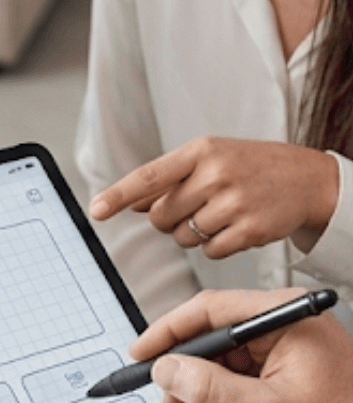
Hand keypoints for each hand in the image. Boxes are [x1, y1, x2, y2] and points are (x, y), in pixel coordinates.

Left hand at [90, 137, 339, 258]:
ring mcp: (235, 202)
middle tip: (194, 207)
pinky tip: (235, 227)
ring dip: (192, 233)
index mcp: (200, 151)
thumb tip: (128, 203)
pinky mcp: (251, 229)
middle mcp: (216, 174)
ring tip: (218, 214)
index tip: (96, 211)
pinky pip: (210, 251)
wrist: (307, 178)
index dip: (118, 195)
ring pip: (183, 237)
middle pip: (161, 216)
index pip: (149, 176)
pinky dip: (216, 245)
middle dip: (168, 219)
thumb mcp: (208, 158)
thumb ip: (167, 179)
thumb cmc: (249, 166)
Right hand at [129, 288, 352, 402]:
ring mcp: (286, 345)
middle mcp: (284, 323)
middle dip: (187, 376)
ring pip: (222, 361)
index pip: (208, 310)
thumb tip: (167, 369)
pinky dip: (223, 400)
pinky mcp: (286, 366)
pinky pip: (239, 376)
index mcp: (284, 316)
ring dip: (204, 394)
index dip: (167, 333)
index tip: (142, 355)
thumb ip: (211, 388)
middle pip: (212, 338)